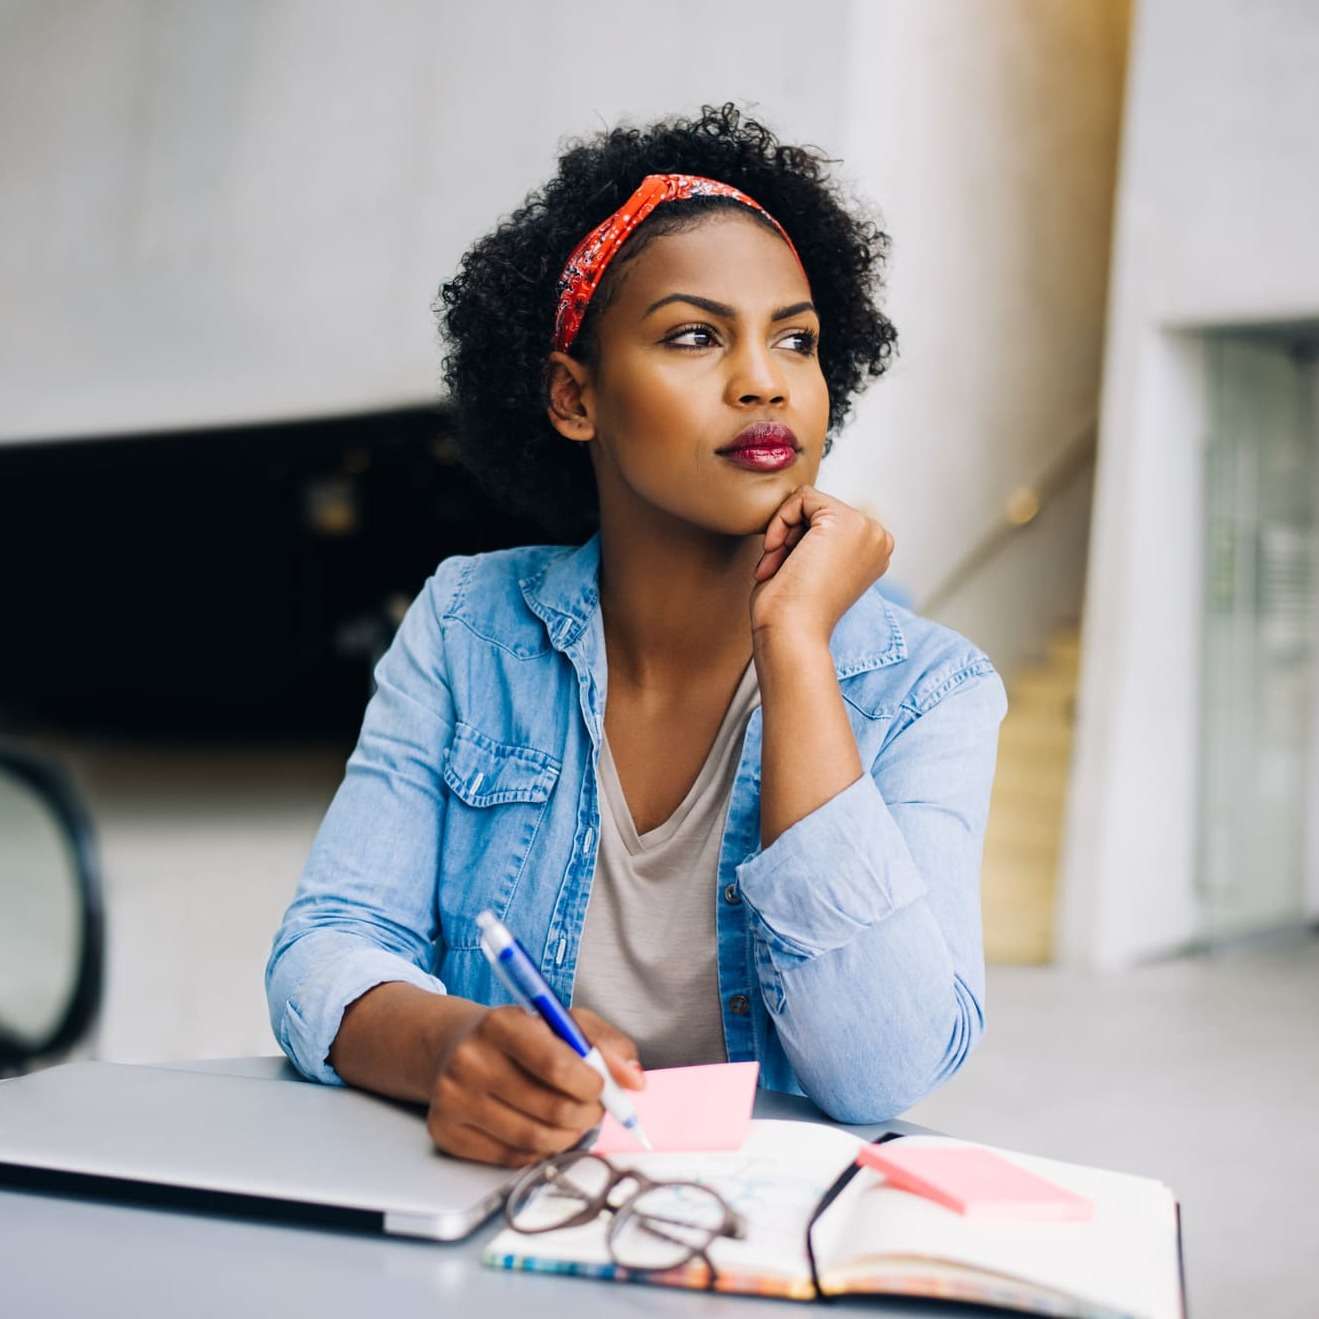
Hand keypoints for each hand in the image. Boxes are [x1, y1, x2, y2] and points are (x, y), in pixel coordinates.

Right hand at [425, 1004, 643, 1166]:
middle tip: (593, 1108)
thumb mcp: (564, 1021)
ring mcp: (453, 1099)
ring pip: (535, 1139)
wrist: (455, 1047)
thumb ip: (606, 1044)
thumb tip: (635, 1081)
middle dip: (587, 1115)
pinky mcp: (446, 1133)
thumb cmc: (521, 1034)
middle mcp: (470, 1060)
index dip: (591, 1084)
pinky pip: (512, 1159)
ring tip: (572, 1120)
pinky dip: (538, 1150)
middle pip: (551, 1109)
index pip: (557, 1065)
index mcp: (500, 1022)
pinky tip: (540, 1129)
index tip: (601, 1086)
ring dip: (568, 1136)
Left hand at [749, 485, 894, 642]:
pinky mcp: (846, 521)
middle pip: (819, 509)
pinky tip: (776, 552)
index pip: (826, 521)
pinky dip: (780, 521)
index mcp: (874, 552)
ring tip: (777, 566)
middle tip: (776, 570)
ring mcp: (867, 528)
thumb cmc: (790, 610)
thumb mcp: (812, 566)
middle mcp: (878, 539)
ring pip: (809, 502)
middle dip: (789, 536)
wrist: (791, 633)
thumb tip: (802, 505)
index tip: (784, 572)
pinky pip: (801, 497)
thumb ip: (817, 538)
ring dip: (784, 532)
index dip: (796, 543)